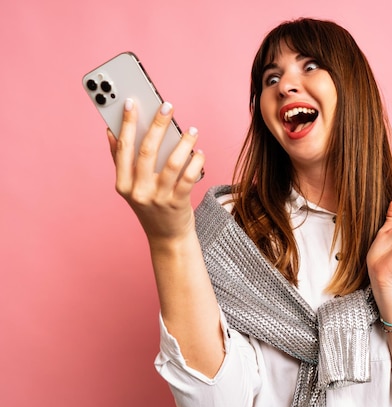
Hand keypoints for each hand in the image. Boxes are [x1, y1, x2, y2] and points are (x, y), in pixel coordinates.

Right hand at [107, 99, 204, 241]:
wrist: (167, 237)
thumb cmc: (150, 206)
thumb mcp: (130, 187)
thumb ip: (121, 161)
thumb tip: (111, 131)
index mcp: (123, 184)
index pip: (123, 148)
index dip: (126, 124)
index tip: (130, 102)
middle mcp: (138, 191)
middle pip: (147, 151)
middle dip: (157, 125)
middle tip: (167, 106)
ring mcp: (158, 198)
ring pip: (172, 163)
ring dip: (184, 142)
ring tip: (192, 130)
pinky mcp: (178, 203)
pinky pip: (189, 177)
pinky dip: (196, 161)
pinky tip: (198, 152)